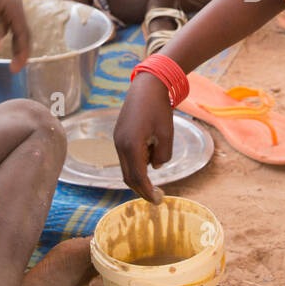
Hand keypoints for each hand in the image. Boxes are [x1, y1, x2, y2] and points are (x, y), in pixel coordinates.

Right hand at [113, 72, 172, 202]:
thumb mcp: (167, 134)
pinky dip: (137, 164)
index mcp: (131, 145)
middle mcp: (120, 144)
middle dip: (142, 190)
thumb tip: (155, 167)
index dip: (148, 192)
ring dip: (140, 176)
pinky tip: (151, 159)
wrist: (147, 85)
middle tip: (157, 197)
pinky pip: (127, 156)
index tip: (159, 200)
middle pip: (128, 177)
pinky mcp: (120, 135)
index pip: (138, 178)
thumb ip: (162, 156)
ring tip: (156, 177)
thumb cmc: (159, 108)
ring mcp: (118, 139)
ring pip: (127, 167)